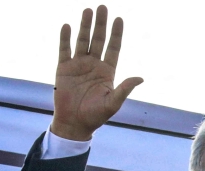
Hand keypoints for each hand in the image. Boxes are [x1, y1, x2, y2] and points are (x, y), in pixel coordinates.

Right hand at [51, 5, 143, 140]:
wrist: (74, 124)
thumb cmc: (96, 116)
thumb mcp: (113, 103)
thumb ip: (125, 89)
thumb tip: (140, 78)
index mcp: (107, 71)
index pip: (113, 48)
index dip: (116, 34)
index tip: (119, 19)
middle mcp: (94, 64)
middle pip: (98, 40)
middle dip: (101, 24)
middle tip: (103, 7)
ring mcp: (78, 65)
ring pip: (82, 41)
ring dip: (85, 26)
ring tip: (88, 10)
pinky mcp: (63, 68)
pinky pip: (64, 50)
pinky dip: (65, 38)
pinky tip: (67, 25)